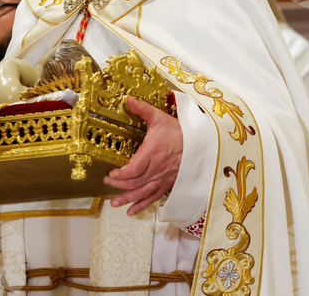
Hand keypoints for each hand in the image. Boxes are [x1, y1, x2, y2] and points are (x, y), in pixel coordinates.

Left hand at [103, 97, 182, 215]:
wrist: (202, 144)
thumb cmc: (179, 131)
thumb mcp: (159, 117)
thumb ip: (142, 109)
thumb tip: (127, 99)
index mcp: (153, 152)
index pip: (134, 169)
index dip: (121, 174)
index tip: (110, 173)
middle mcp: (157, 169)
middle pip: (135, 182)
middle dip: (119, 185)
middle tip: (107, 184)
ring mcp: (163, 178)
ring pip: (143, 192)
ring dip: (128, 198)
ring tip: (114, 203)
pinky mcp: (169, 184)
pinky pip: (154, 197)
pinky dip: (143, 205)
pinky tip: (132, 211)